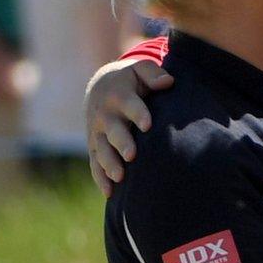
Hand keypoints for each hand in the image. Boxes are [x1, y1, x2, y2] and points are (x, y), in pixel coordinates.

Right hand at [84, 59, 173, 194]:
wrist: (100, 87)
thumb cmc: (129, 81)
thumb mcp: (139, 70)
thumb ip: (153, 73)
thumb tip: (168, 82)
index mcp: (119, 95)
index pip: (129, 104)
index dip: (138, 113)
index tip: (148, 124)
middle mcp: (105, 115)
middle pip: (113, 130)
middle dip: (121, 142)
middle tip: (131, 155)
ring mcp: (98, 133)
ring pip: (102, 150)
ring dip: (109, 163)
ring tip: (120, 176)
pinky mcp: (94, 146)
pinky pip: (95, 164)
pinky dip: (100, 177)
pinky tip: (110, 192)